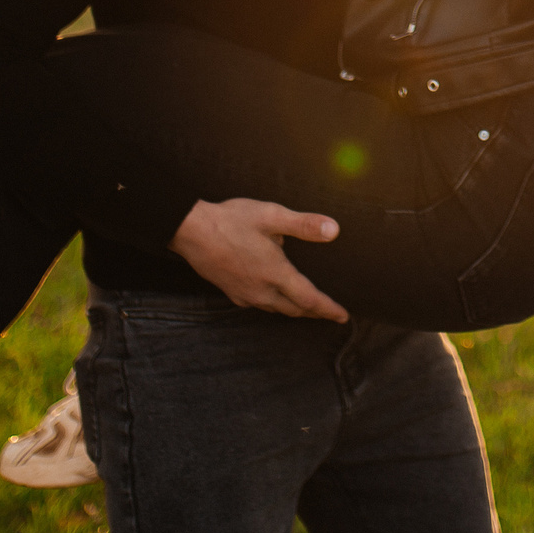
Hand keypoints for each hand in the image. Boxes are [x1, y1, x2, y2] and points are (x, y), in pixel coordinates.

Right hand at [168, 198, 347, 320]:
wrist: (190, 231)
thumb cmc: (231, 221)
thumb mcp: (272, 216)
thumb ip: (304, 225)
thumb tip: (334, 231)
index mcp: (276, 274)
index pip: (310, 299)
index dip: (329, 309)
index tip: (343, 316)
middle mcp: (262, 290)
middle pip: (295, 309)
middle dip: (315, 312)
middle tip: (329, 314)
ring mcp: (244, 294)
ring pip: (276, 309)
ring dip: (294, 310)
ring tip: (306, 307)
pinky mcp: (231, 291)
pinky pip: (259, 304)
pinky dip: (274, 304)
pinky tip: (272, 296)